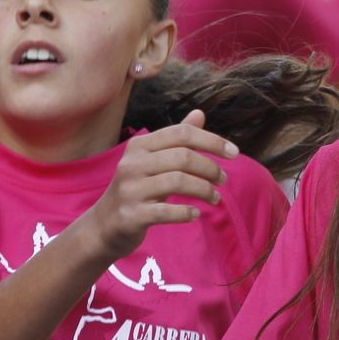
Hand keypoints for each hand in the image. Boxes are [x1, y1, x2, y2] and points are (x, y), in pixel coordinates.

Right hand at [83, 108, 237, 258]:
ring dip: (204, 190)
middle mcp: (132, 164)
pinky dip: (185, 212)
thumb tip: (200, 113)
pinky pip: (166, 210)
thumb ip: (176, 139)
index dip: (212, 140)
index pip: (182, 133)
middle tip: (223, 180)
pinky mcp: (131, 215)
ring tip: (215, 198)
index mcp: (139, 146)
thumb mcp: (153, 161)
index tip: (235, 153)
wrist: (103, 226)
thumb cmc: (136, 189)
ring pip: (178, 182)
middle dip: (210, 168)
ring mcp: (129, 190)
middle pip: (183, 157)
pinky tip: (194, 213)